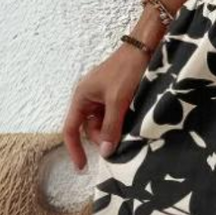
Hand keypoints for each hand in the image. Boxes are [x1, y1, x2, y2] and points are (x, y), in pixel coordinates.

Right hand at [63, 46, 148, 170]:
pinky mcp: (114, 93)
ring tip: (128, 129)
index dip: (74, 150)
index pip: (70, 129)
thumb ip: (111, 127)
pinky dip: (119, 120)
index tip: (83, 168)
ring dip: (112, 129)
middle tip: (120, 141)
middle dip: (102, 137)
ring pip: (102, 122)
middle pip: (89, 128)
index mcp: (81, 97)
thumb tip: (105, 152)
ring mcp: (101, 95)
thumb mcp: (119, 100)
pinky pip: (112, 113)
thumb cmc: (127, 70)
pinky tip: (131, 121)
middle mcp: (87, 97)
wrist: (144, 46)